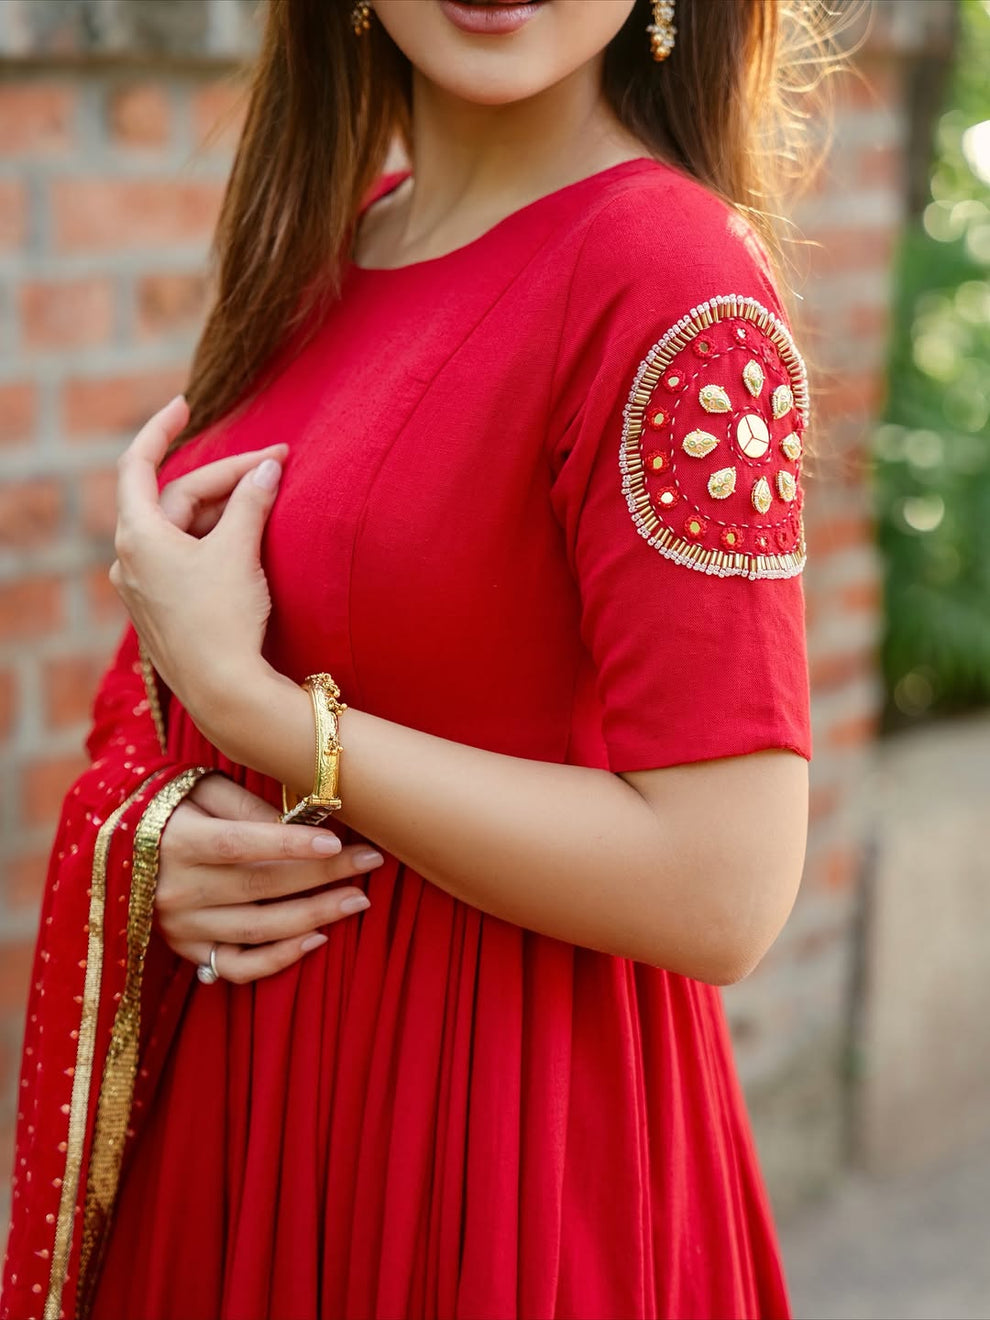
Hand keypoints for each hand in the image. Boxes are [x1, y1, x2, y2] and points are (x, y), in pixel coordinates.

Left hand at [109, 395, 283, 724]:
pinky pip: (186, 559)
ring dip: (225, 512)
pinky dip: (215, 541)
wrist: (224, 692)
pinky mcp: (164, 610)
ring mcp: (144, 588)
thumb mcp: (239, 551)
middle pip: (177, 499)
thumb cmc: (224, 619)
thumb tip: (269, 467)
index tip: (185, 405)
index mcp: (137, 536)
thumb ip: (252, 501)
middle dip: (226, 480)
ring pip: (184, 531)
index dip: (161, 429)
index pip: (139, 464)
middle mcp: (130, 559)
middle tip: (277, 466)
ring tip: (268, 502)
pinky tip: (249, 543)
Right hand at [156, 773, 382, 983]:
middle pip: (259, 886)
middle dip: (323, 875)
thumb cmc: (173, 807)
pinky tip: (317, 938)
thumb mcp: (201, 790)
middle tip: (371, 862)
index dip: (288, 845)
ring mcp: (181, 927)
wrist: (117, 847)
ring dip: (315, 916)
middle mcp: (176, 889)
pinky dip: (279, 959)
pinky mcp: (186, 951)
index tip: (337, 840)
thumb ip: (246, 805)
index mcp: (178, 841)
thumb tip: (301, 824)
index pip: (239, 844)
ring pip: (258, 929)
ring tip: (358, 899)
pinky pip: (237, 967)